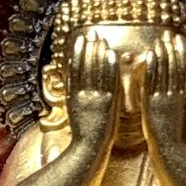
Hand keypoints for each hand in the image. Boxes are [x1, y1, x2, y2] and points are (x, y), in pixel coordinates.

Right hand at [66, 29, 119, 143]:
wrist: (87, 153)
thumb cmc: (84, 140)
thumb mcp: (77, 118)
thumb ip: (78, 103)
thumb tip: (78, 92)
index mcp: (73, 99)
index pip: (74, 71)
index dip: (76, 54)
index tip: (79, 39)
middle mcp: (82, 96)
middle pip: (83, 68)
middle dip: (87, 49)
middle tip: (91, 31)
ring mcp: (93, 100)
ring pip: (94, 73)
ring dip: (97, 54)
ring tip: (100, 38)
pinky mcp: (106, 106)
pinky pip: (107, 84)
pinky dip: (108, 69)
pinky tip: (111, 55)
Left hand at [142, 31, 185, 146]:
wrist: (173, 153)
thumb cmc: (176, 140)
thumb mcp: (181, 118)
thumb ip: (180, 103)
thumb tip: (179, 93)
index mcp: (184, 99)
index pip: (184, 70)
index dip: (182, 53)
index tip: (179, 39)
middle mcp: (176, 97)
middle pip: (176, 68)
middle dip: (173, 49)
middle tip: (170, 33)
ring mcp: (165, 100)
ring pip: (166, 72)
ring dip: (163, 54)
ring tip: (161, 39)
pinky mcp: (154, 105)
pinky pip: (153, 83)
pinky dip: (153, 68)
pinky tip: (150, 55)